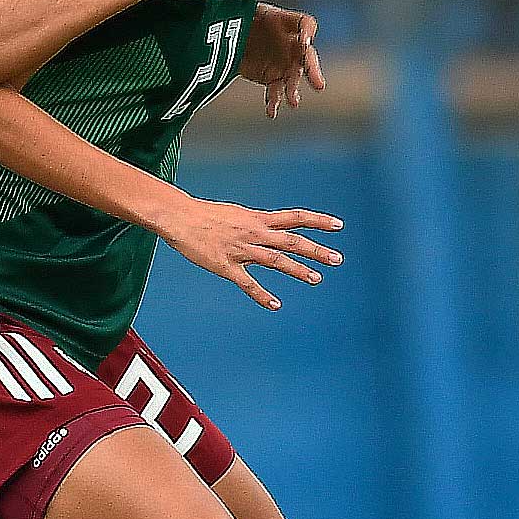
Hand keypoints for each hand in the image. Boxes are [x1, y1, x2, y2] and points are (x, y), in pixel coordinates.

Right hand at [155, 198, 343, 310]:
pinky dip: (261, 294)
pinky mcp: (226, 266)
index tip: (338, 225)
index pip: (295, 217)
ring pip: (275, 260)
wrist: (180, 217)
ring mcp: (241, 250)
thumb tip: (270, 228)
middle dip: (315, 250)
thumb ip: (255, 224)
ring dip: (297, 270)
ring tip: (317, 278)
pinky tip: (275, 304)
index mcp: (258, 219)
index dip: (318, 220)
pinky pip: (247, 282)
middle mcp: (254, 233)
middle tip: (337, 258)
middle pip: (291, 241)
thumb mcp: (237, 214)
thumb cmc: (206, 215)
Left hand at [239, 4, 325, 117]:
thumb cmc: (239, 14)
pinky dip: (274, 102)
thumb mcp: (242, 7)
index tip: (305, 41)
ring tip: (293, 102)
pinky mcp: (272, 78)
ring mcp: (284, 62)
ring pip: (293, 77)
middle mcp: (292, 43)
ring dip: (294, 89)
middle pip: (308, 56)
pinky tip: (271, 112)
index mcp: (287, 21)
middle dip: (313, 70)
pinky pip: (276, 91)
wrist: (230, 33)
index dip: (308, 32)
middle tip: (318, 84)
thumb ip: (246, 4)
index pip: (306, 24)